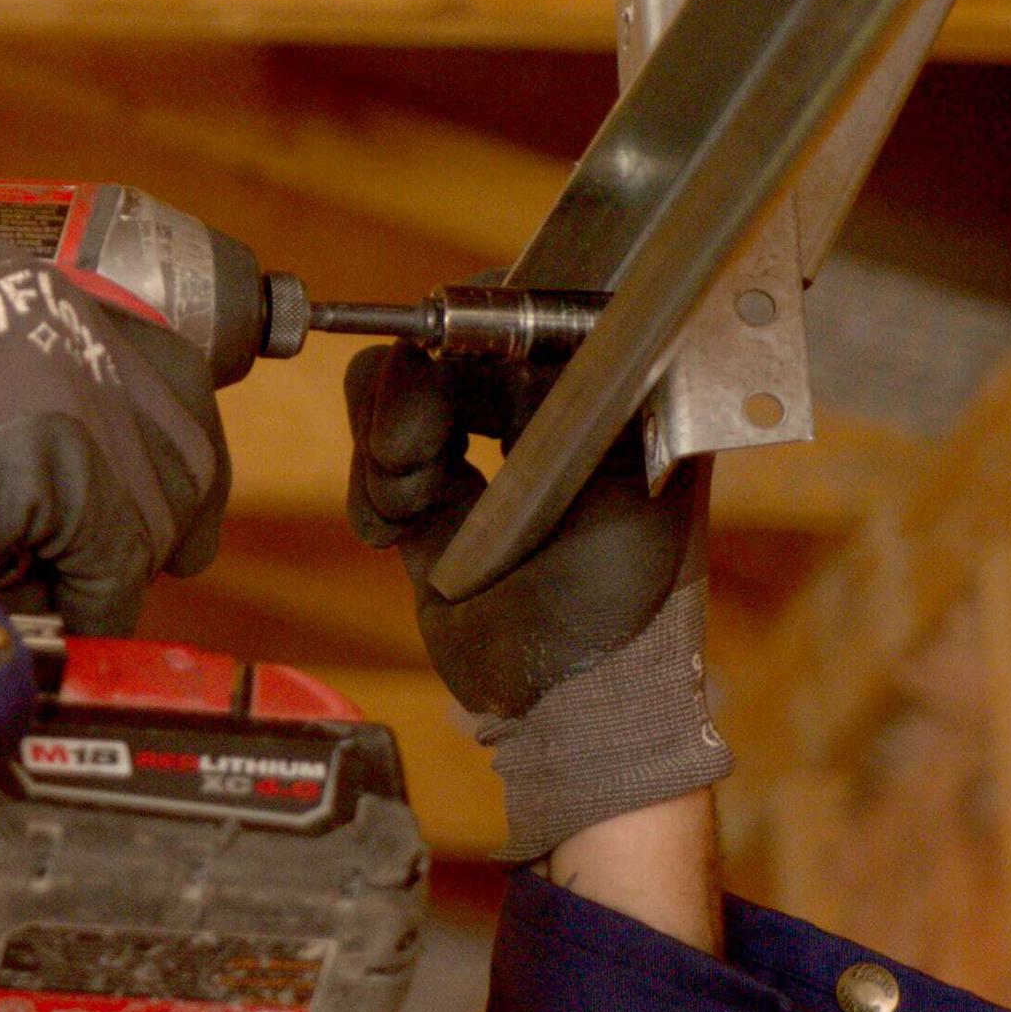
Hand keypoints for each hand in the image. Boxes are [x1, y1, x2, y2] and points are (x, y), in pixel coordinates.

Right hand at [345, 337, 728, 858]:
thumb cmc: (624, 594)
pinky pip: (373, 463)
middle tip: (419, 460)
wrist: (568, 701)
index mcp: (597, 395)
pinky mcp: (427, 505)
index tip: (442, 347)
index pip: (521, 310)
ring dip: (388, 451)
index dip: (471, 322)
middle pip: (442, 350)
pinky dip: (371, 491)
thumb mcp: (639, 480)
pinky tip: (393, 532)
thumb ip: (605, 393)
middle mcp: (535, 415)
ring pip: (393, 399)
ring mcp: (478, 459)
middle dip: (416, 399)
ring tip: (411, 507)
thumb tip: (558, 316)